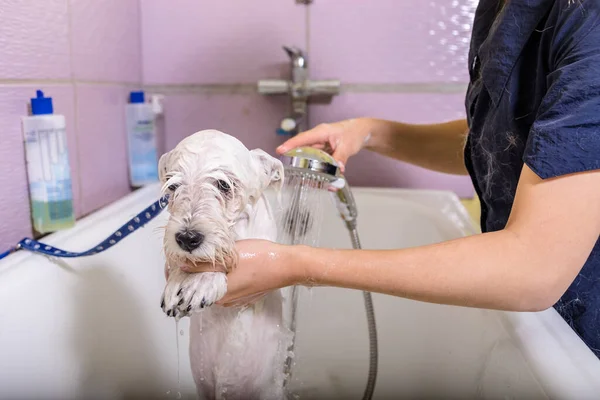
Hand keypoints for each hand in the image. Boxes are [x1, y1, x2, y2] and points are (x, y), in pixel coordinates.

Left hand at [174, 240, 300, 306]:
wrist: (287, 265)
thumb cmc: (259, 259)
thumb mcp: (229, 257)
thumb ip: (203, 264)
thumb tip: (181, 266)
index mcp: (218, 295)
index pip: (189, 289)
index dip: (180, 275)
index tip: (175, 262)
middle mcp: (224, 301)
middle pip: (200, 287)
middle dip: (193, 272)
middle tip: (190, 255)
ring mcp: (236, 298)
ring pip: (213, 285)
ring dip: (208, 273)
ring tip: (207, 256)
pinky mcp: (245, 292)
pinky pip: (226, 285)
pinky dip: (221, 275)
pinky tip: (225, 262)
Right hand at [276, 118, 373, 171]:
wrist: (362, 132)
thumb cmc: (354, 133)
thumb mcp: (348, 145)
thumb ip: (341, 157)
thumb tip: (338, 169)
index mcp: (321, 132)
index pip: (303, 138)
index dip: (291, 144)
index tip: (280, 150)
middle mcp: (318, 138)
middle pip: (303, 149)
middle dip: (295, 159)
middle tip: (289, 170)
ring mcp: (321, 145)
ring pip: (310, 156)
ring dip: (308, 167)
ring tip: (306, 179)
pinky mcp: (324, 151)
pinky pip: (318, 160)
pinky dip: (318, 169)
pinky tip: (319, 178)